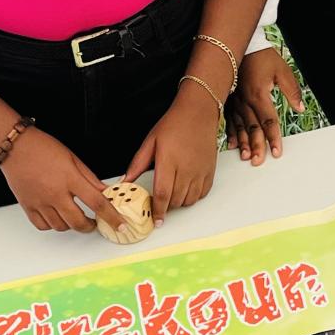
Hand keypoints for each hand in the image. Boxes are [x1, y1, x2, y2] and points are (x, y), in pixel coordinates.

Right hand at [0, 128, 127, 233]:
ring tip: (76, 217)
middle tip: (95, 222)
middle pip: (78, 222)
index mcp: (70, 179)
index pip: (97, 203)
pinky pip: (43, 225)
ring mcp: (40, 201)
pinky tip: (57, 218)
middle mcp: (55, 193)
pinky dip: (52, 225)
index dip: (112, 217)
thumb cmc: (43, 148)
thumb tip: (106, 192)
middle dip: (91, 226)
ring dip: (72, 226)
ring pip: (61, 226)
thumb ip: (90, 179)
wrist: (15, 145)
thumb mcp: (74, 159)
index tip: (120, 225)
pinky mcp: (27, 205)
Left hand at [125, 86, 220, 225]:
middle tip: (158, 205)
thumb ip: (137, 164)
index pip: (163, 194)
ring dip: (178, 203)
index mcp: (169, 162)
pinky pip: (201, 194)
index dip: (158, 211)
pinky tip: (184, 191)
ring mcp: (200, 172)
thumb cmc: (173, 125)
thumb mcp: (150, 142)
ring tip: (170, 196)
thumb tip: (124, 182)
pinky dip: (192, 197)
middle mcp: (187, 169)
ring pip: (189, 200)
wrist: (198, 113)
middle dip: (165, 207)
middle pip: (175, 200)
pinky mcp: (210, 172)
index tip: (155, 221)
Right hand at [228, 46, 298, 165]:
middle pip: (253, 128)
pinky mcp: (228, 100)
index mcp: (259, 94)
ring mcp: (235, 101)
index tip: (277, 151)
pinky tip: (233, 145)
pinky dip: (232, 133)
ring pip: (240, 126)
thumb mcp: (282, 70)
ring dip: (244, 143)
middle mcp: (245, 100)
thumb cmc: (262, 57)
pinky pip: (229, 120)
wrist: (240, 45)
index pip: (269, 121)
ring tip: (247, 157)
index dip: (274, 137)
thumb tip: (301, 107)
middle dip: (257, 146)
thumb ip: (292, 90)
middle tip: (260, 161)